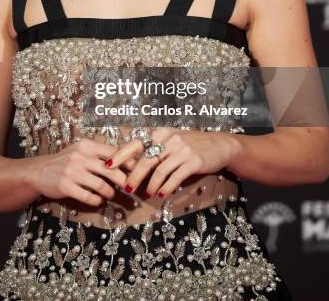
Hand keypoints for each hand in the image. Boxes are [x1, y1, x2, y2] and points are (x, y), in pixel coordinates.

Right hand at [27, 137, 137, 206]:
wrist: (39, 171)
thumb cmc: (65, 160)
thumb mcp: (81, 151)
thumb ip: (99, 154)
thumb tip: (125, 159)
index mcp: (86, 145)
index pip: (113, 152)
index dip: (127, 162)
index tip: (136, 170)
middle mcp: (80, 156)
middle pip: (111, 170)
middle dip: (123, 180)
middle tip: (128, 187)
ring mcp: (72, 171)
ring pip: (101, 185)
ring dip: (109, 192)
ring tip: (110, 194)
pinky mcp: (66, 186)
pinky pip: (88, 196)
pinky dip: (97, 200)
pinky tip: (98, 200)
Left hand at [105, 128, 240, 197]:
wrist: (220, 145)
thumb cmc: (192, 144)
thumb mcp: (173, 141)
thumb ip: (156, 150)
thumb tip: (133, 166)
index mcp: (161, 133)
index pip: (136, 143)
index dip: (121, 154)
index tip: (108, 166)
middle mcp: (170, 139)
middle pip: (146, 159)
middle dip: (134, 176)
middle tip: (126, 189)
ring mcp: (182, 150)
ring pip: (160, 170)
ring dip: (150, 184)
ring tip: (145, 194)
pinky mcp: (193, 161)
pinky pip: (175, 176)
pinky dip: (166, 187)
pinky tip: (161, 194)